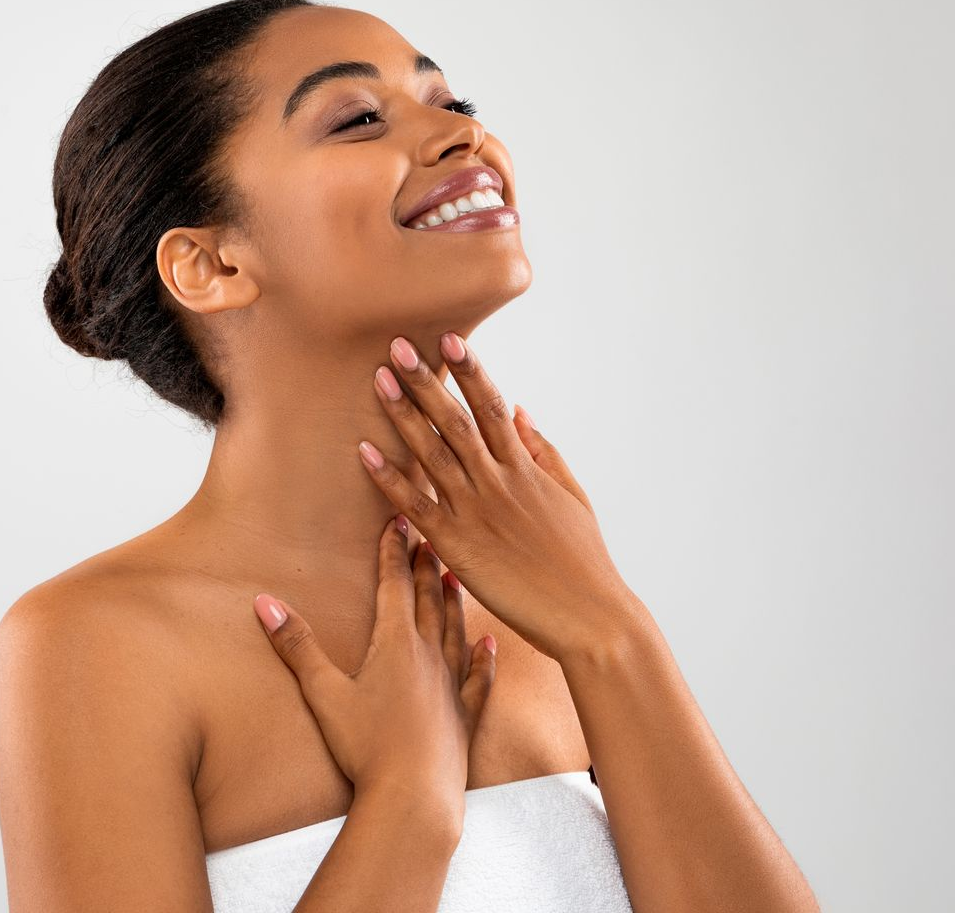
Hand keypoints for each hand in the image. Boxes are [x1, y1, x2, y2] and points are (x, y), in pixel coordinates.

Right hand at [252, 516, 496, 815]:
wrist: (416, 796)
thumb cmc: (367, 746)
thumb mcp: (323, 693)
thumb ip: (296, 644)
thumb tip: (264, 602)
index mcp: (395, 643)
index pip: (394, 584)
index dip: (393, 550)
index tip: (397, 520)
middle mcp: (428, 655)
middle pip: (427, 599)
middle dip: (425, 564)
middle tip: (429, 535)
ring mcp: (450, 685)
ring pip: (454, 629)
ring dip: (454, 600)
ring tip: (455, 575)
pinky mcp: (464, 716)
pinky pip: (478, 678)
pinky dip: (483, 657)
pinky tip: (489, 644)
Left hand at [360, 332, 644, 664]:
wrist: (589, 616)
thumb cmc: (584, 560)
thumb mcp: (572, 495)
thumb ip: (544, 450)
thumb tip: (519, 409)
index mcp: (525, 468)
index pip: (492, 406)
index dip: (470, 371)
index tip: (448, 338)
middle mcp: (498, 482)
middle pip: (455, 420)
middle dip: (425, 381)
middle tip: (397, 345)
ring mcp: (476, 512)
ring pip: (432, 454)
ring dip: (402, 415)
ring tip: (378, 380)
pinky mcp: (457, 546)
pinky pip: (416, 505)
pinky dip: (389, 477)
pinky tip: (364, 451)